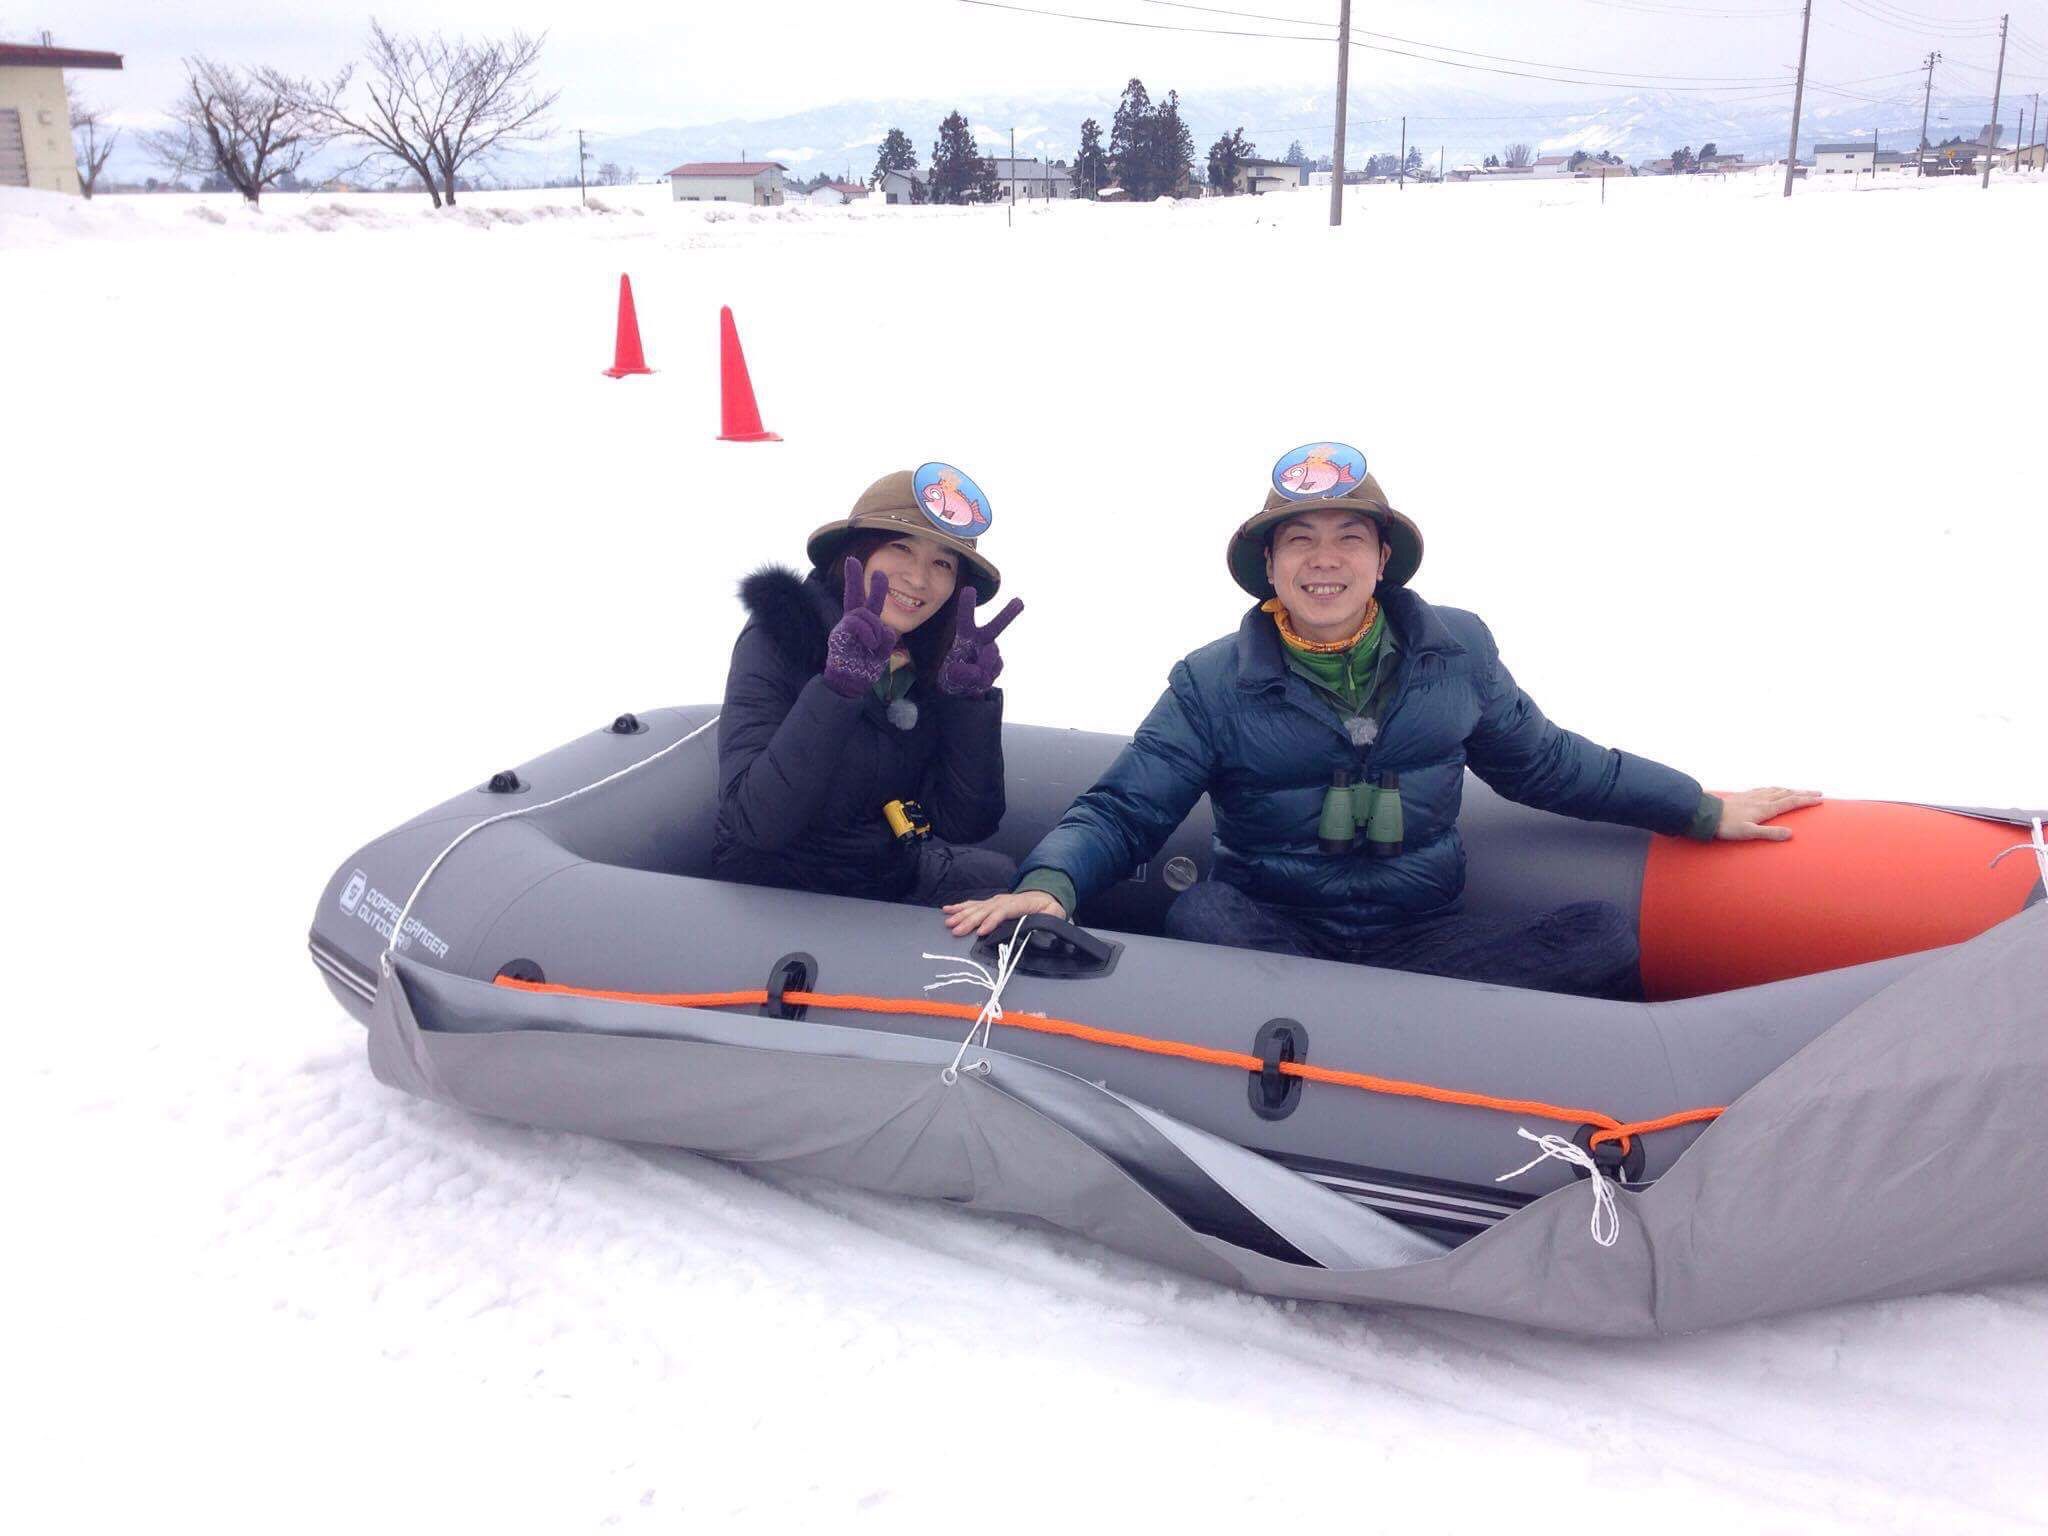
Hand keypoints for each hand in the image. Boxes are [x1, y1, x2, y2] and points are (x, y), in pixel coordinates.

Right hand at [822, 556, 898, 698]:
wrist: (850, 684)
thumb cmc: (865, 667)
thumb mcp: (883, 649)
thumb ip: (887, 635)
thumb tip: (887, 629)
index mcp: (862, 623)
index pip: (864, 600)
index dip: (870, 586)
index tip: (875, 570)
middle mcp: (851, 622)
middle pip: (854, 595)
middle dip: (853, 577)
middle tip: (852, 560)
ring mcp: (843, 628)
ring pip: (865, 613)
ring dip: (875, 629)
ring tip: (874, 645)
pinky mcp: (839, 635)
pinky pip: (857, 623)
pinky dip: (869, 633)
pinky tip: (870, 644)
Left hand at [936, 587, 1023, 697]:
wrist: (963, 688)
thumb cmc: (954, 673)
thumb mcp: (949, 673)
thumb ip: (961, 673)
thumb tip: (979, 673)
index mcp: (966, 634)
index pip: (966, 619)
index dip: (967, 605)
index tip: (969, 590)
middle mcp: (981, 641)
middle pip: (995, 627)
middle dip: (1007, 615)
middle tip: (1019, 602)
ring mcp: (991, 654)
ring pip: (991, 656)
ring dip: (981, 665)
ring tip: (970, 674)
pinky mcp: (996, 667)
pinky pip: (991, 673)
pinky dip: (981, 680)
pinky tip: (976, 681)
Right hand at [943, 888, 1064, 937]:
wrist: (1046, 896)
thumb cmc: (1049, 908)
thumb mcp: (1055, 914)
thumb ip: (1049, 920)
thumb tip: (1040, 930)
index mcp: (1020, 904)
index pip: (1003, 912)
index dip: (992, 921)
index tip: (981, 932)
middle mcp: (1004, 900)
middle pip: (985, 910)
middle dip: (970, 920)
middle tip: (956, 930)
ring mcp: (996, 901)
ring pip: (977, 907)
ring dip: (962, 914)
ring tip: (949, 922)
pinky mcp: (991, 903)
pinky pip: (973, 904)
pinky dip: (960, 906)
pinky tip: (948, 909)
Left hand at [1714, 786, 1823, 840]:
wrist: (1707, 814)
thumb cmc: (1727, 827)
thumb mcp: (1749, 833)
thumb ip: (1770, 833)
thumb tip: (1791, 834)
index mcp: (1766, 808)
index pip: (1791, 802)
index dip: (1806, 800)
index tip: (1821, 799)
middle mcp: (1762, 799)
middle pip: (1788, 793)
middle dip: (1804, 793)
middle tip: (1819, 793)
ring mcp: (1753, 795)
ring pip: (1777, 790)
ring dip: (1791, 789)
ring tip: (1800, 791)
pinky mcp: (1745, 795)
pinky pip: (1765, 789)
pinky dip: (1775, 788)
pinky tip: (1773, 789)